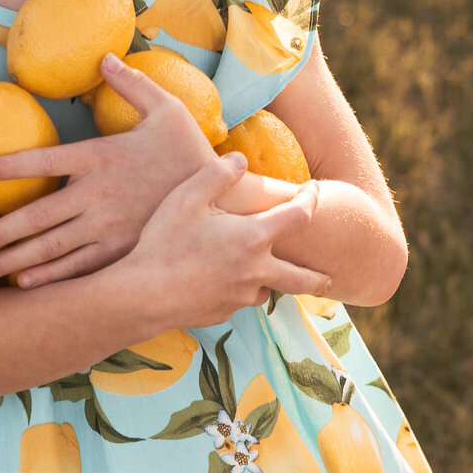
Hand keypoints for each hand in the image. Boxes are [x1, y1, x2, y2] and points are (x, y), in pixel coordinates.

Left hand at [0, 53, 217, 287]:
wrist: (224, 198)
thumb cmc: (190, 151)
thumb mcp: (166, 109)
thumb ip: (132, 84)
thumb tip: (105, 57)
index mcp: (103, 156)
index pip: (46, 158)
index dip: (11, 164)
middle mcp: (99, 194)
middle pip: (38, 215)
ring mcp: (109, 226)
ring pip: (51, 247)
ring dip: (13, 259)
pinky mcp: (122, 250)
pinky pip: (79, 266)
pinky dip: (49, 276)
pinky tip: (24, 282)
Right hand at [124, 152, 330, 327]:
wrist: (141, 295)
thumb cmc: (164, 241)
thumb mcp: (188, 196)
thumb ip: (219, 173)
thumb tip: (241, 159)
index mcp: (253, 238)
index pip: (299, 216)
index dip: (311, 199)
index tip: (314, 190)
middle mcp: (256, 272)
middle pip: (302, 277)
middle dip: (318, 275)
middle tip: (331, 275)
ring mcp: (239, 297)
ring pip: (267, 290)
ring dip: (271, 280)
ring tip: (265, 272)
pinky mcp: (222, 313)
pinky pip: (239, 300)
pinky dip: (240, 291)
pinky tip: (222, 282)